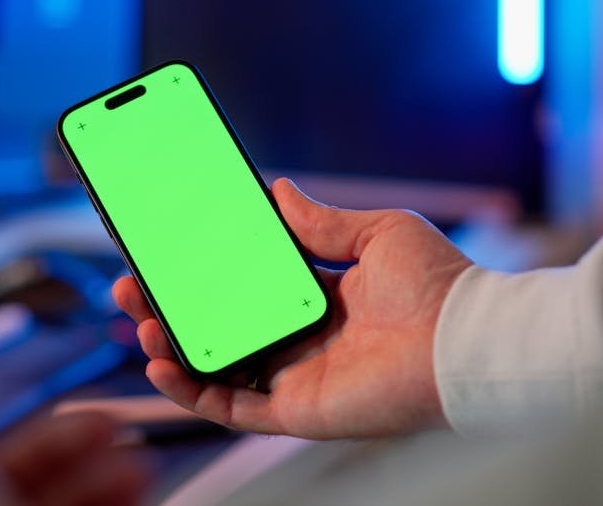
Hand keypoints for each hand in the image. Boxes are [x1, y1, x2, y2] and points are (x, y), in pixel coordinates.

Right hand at [113, 178, 471, 439]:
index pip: (243, 288)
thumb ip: (323, 220)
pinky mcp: (293, 410)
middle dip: (171, 309)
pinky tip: (160, 365)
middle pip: (218, 327)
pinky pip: (229, 407)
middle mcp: (300, 340)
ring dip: (170, 347)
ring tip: (139, 321)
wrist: (469, 340)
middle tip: (134, 285)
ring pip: (214, 368)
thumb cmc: (438, 286)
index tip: (167, 251)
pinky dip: (189, 390)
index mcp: (317, 299)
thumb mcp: (376, 232)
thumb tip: (280, 192)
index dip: (203, 273)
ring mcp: (293, 376)